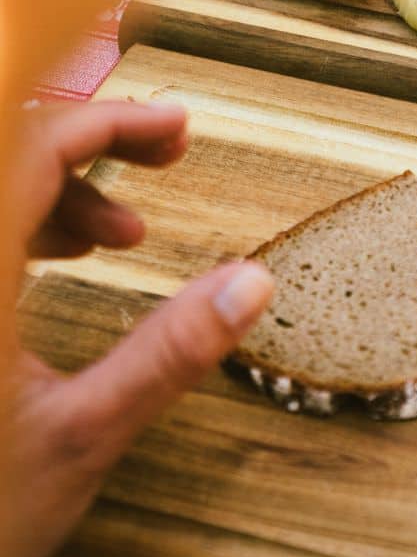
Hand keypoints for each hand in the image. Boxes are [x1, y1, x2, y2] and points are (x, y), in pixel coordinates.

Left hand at [1, 99, 273, 556]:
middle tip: (166, 158)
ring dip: (57, 189)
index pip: (34, 147)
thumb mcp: (83, 436)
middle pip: (10, 151)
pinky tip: (65, 260)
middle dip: (90, 144)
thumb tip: (252, 283)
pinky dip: (24, 225)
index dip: (112, 120)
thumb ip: (167, 354)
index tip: (179, 128)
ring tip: (125, 236)